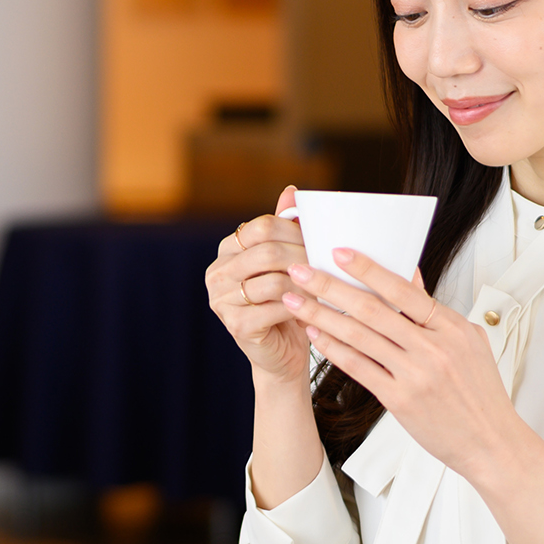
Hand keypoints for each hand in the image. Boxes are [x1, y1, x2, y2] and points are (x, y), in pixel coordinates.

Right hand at [205, 186, 309, 385]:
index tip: (318, 242)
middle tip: (326, 266)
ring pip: (273, 280)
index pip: (261, 227)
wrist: (282, 354)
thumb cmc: (288, 303)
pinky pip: (275, 308)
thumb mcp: (287, 262)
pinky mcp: (236, 326)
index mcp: (227, 250)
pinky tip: (312, 310)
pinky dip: (299, 308)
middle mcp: (217, 272)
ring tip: (323, 290)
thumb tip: (291, 190)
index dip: (294, 232)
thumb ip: (286, 228)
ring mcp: (221, 300)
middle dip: (302, 257)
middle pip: (266, 251)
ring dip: (304, 285)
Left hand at [280, 249, 513, 480]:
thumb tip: (410, 277)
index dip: (368, 269)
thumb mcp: (469, 343)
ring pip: (359, 336)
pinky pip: (358, 368)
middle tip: (301, 271)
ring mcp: (415, 375)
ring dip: (321, 315)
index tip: (339, 253)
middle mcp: (433, 349)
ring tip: (295, 301)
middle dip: (330, 286)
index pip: (404, 289)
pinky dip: (333, 349)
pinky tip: (316, 334)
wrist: (491, 443)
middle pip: (372, 309)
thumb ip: (436, 313)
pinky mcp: (400, 400)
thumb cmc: (480, 394)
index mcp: (452, 329)